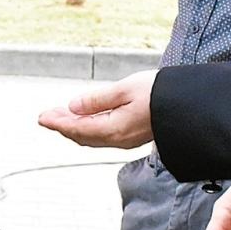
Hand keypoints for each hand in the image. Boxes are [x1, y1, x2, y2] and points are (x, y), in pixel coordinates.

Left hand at [36, 69, 157, 148]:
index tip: (42, 117)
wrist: (188, 106)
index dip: (58, 122)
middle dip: (63, 126)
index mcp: (113, 129)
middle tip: (46, 117)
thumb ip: (97, 100)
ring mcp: (125, 140)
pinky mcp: (132, 135)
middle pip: (82, 135)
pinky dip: (88, 128)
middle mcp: (118, 139)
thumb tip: (73, 107)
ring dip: (74, 128)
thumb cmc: (161, 94)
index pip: (77, 128)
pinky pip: (102, 136)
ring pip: (91, 137)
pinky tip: (85, 121)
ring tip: (61, 117)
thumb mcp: (125, 89)